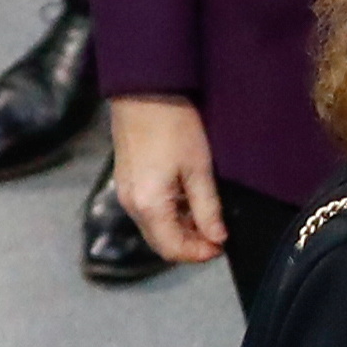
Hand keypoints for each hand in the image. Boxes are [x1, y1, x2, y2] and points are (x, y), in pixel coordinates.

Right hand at [111, 94, 226, 263]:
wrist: (144, 92)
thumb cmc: (174, 126)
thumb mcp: (199, 169)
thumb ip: (208, 208)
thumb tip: (218, 239)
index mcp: (149, 206)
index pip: (173, 249)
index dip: (198, 254)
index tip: (221, 246)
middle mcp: (131, 206)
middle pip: (160, 243)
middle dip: (189, 245)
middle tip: (217, 236)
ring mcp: (126, 193)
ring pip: (154, 228)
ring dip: (180, 230)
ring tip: (207, 219)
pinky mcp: (126, 181)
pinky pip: (148, 211)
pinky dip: (168, 215)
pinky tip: (188, 202)